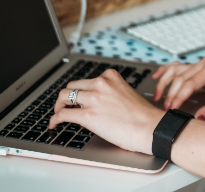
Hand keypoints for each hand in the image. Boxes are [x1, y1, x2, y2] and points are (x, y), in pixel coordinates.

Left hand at [50, 69, 164, 154]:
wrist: (150, 128)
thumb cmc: (143, 116)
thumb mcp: (127, 93)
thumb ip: (111, 92)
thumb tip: (99, 102)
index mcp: (111, 77)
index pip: (87, 79)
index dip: (79, 90)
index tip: (76, 96)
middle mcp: (100, 84)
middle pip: (72, 86)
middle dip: (67, 97)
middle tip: (65, 105)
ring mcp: (93, 99)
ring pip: (64, 97)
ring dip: (58, 106)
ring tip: (58, 113)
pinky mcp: (88, 116)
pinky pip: (63, 114)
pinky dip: (55, 119)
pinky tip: (54, 124)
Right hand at [152, 57, 204, 119]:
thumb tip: (197, 118)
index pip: (189, 84)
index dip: (178, 98)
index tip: (171, 109)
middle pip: (180, 78)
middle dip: (170, 94)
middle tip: (165, 109)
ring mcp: (201, 65)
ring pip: (177, 71)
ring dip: (165, 83)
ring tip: (156, 96)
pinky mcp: (200, 68)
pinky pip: (180, 68)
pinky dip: (167, 71)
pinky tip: (157, 76)